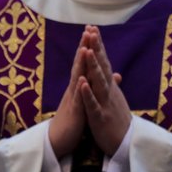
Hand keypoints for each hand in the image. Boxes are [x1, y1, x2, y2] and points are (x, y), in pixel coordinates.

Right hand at [48, 36, 86, 157]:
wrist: (58, 141)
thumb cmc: (73, 120)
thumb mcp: (87, 101)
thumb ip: (97, 86)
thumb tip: (113, 74)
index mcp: (79, 86)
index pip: (85, 63)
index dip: (90, 47)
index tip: (94, 30)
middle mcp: (74, 89)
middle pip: (79, 65)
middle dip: (84, 47)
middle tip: (88, 30)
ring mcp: (73, 99)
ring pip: (77, 78)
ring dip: (80, 63)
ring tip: (84, 47)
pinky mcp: (74, 113)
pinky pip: (77, 100)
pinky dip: (80, 89)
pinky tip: (81, 79)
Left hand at [79, 26, 131, 155]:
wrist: (126, 145)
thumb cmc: (119, 122)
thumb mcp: (117, 101)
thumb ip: (114, 86)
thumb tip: (116, 73)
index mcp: (110, 88)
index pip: (104, 62)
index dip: (98, 46)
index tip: (92, 29)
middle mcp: (109, 91)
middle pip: (102, 67)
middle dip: (96, 49)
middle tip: (91, 30)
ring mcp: (106, 103)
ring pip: (99, 82)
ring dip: (93, 66)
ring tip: (86, 51)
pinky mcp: (101, 118)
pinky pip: (93, 104)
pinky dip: (87, 93)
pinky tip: (82, 83)